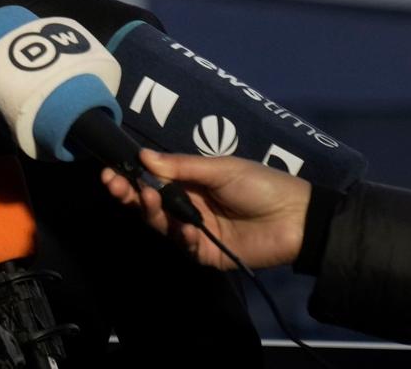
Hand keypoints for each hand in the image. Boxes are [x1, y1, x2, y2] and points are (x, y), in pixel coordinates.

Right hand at [101, 148, 309, 270]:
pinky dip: (180, 236)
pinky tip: (184, 228)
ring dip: (150, 211)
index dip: (131, 176)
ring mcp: (195, 230)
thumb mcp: (222, 168)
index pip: (152, 179)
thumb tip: (143, 156)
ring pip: (161, 224)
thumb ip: (182, 166)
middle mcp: (188, 206)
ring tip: (149, 198)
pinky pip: (184, 246)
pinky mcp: (206, 253)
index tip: (111, 171)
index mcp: (190, 182)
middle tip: (115, 184)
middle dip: (129, 194)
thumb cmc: (261, 185)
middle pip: (149, 203)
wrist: (298, 220)